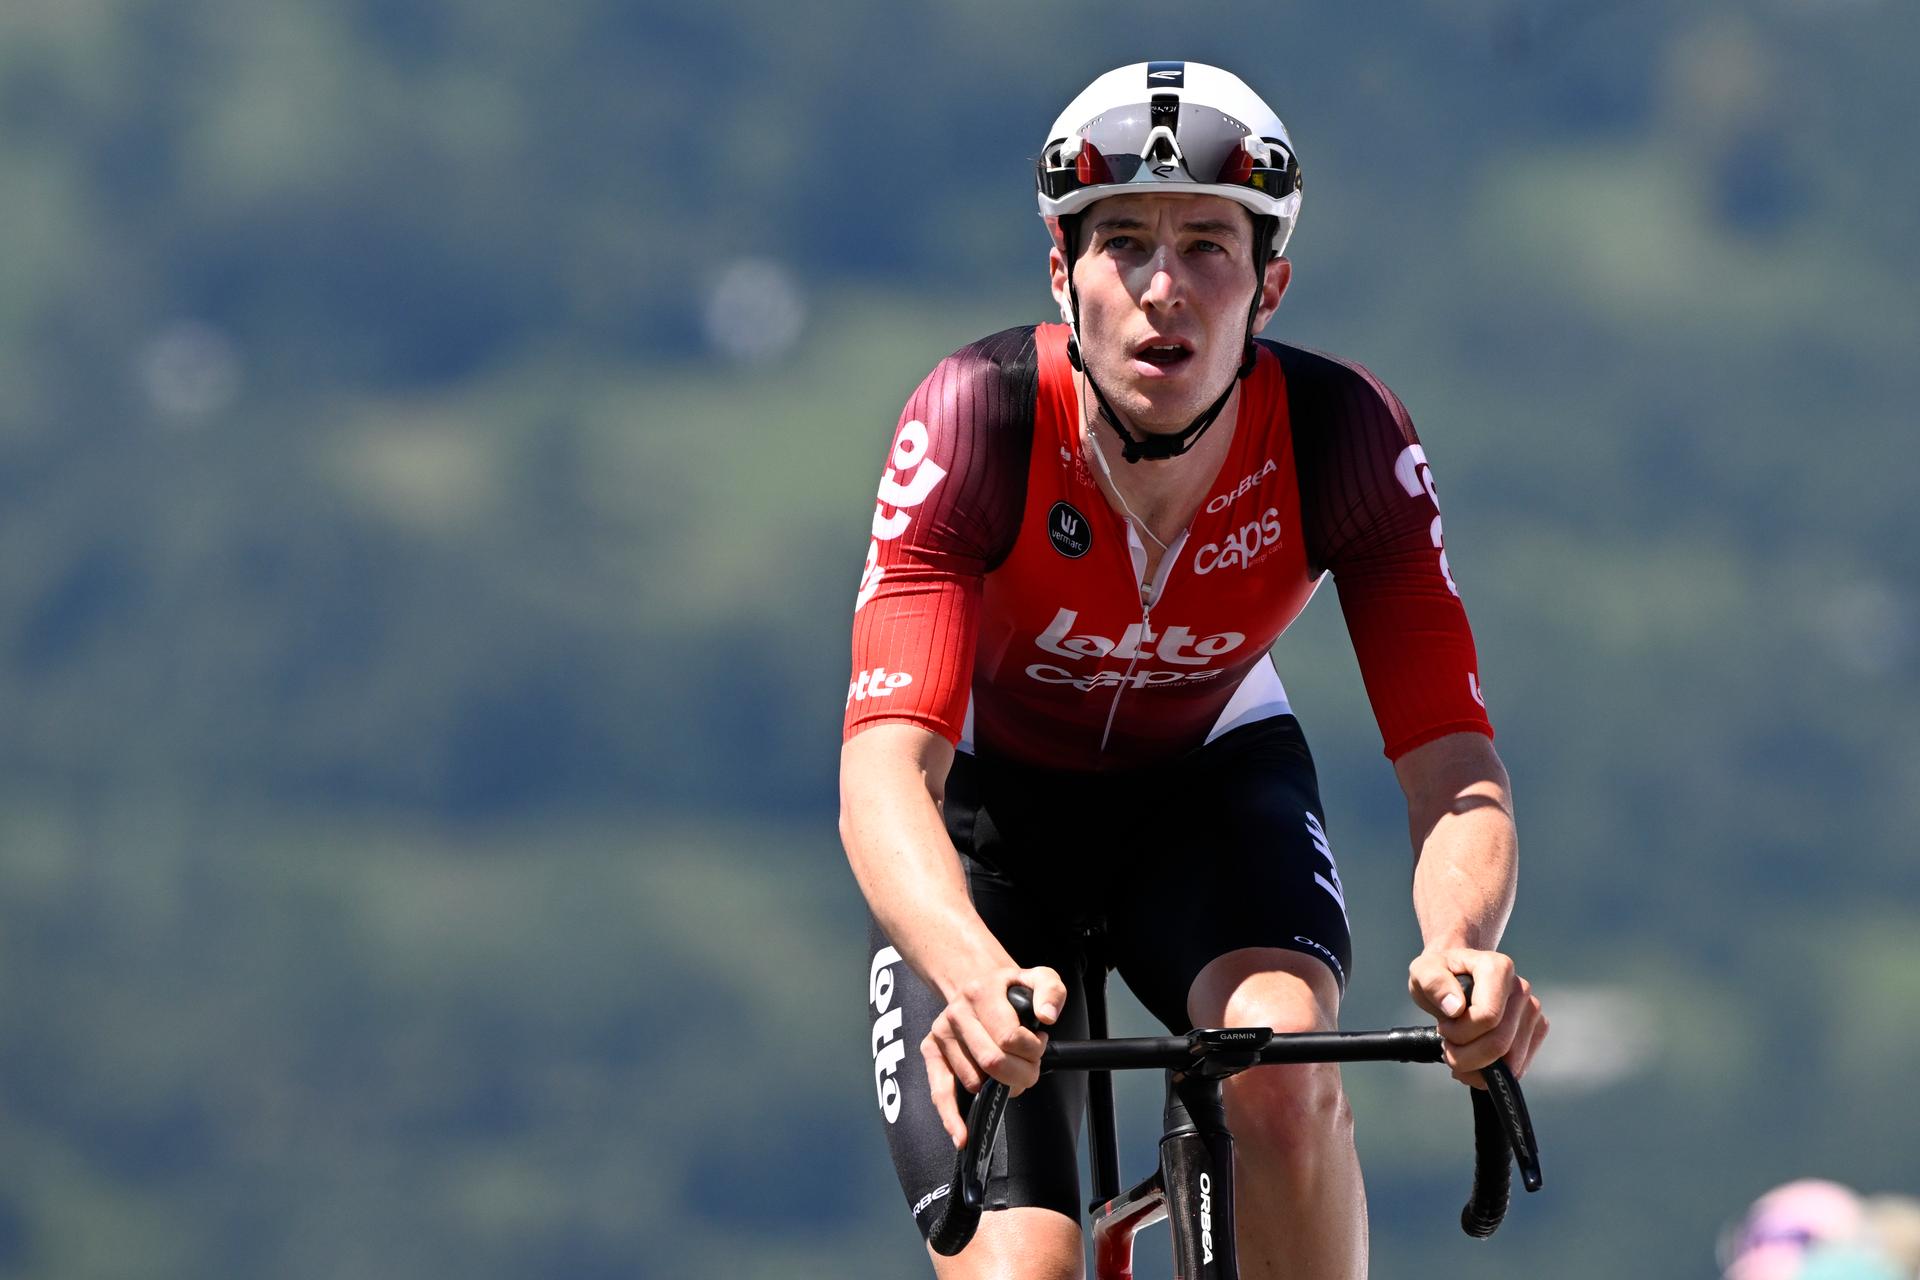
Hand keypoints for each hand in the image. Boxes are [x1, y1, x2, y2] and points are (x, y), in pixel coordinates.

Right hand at [921, 965, 1067, 1146]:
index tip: (1038, 1047)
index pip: (1010, 1037)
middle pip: (993, 1062)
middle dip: (1020, 1075)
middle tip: (1029, 1070)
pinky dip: (950, 1116)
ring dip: (998, 1088)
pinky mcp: (931, 1051)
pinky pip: (939, 1090)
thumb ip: (1051, 991)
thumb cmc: (1009, 990)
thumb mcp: (1039, 977)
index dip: (1032, 1051)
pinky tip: (960, 1134)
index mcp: (982, 992)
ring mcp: (941, 1033)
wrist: (975, 983)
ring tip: (1008, 1071)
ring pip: (974, 1081)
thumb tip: (1046, 1018)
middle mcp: (957, 1012)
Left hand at [1408, 948, 1546, 1087]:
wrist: (1455, 976)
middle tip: (1447, 1047)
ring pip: (1511, 1061)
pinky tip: (1474, 1062)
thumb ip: (1434, 983)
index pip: (1487, 1017)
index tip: (1443, 1028)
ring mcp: (1532, 1010)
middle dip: (1466, 1056)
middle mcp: (1520, 988)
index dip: (1460, 1033)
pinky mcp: (1536, 1029)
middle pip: (1499, 1043)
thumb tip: (1455, 1008)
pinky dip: (1493, 1073)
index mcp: (1497, 968)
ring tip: (1458, 1053)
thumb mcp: (1423, 971)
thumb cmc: (1440, 974)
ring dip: (1477, 1067)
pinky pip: (1518, 1066)